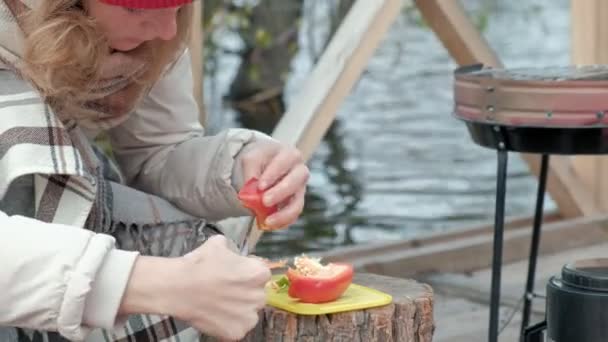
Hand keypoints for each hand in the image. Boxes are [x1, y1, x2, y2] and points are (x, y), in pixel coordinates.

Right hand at [119, 235, 270, 340]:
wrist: (178, 287)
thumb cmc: (199, 263)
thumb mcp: (219, 244)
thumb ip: (232, 250)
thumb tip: (232, 253)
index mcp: (259, 273)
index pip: (260, 274)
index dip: (246, 274)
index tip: (234, 276)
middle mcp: (259, 296)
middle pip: (256, 295)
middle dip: (244, 293)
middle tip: (225, 290)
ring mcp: (249, 317)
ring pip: (248, 313)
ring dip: (238, 310)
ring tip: (219, 304)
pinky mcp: (237, 333)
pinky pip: (237, 328)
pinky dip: (227, 324)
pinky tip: (214, 315)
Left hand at [238, 139, 309, 229]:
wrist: (263, 167)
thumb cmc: (259, 160)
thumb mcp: (251, 159)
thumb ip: (250, 170)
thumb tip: (251, 187)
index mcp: (290, 155)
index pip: (285, 162)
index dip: (273, 174)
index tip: (260, 186)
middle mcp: (299, 172)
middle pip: (296, 181)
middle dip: (280, 192)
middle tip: (264, 201)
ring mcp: (299, 189)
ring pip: (298, 203)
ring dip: (283, 213)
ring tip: (267, 221)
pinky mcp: (295, 204)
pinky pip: (293, 215)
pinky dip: (282, 222)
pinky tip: (268, 225)